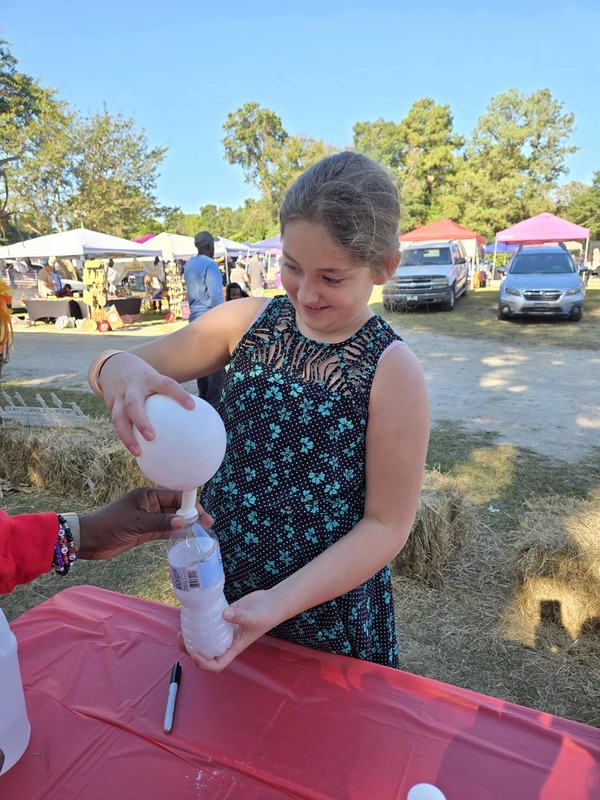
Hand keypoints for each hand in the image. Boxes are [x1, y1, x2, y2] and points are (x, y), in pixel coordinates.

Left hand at [78, 488, 212, 559]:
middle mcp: (150, 504)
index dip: (190, 504)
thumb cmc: (109, 525)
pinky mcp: (145, 531)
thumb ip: (160, 523)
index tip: (202, 513)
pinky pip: (164, 530)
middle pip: (176, 508)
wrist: (89, 540)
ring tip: (201, 531)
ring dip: (185, 524)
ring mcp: (148, 518)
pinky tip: (186, 537)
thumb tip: (183, 522)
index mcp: (147, 495)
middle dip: (191, 514)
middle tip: (207, 524)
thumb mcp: (136, 523)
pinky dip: (175, 533)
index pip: (174, 496)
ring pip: (172, 520)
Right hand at [98, 352, 194, 454]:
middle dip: (141, 421)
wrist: (115, 364)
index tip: (191, 406)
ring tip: (138, 452)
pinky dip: (125, 436)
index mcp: (149, 378)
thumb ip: (169, 394)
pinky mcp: (110, 405)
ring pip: (118, 418)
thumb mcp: (156, 379)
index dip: (178, 394)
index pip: (166, 384)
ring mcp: (118, 396)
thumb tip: (193, 416)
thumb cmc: (145, 378)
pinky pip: (117, 423)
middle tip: (151, 438)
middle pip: (132, 404)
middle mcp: (132, 387)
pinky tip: (134, 449)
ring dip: (127, 436)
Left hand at [177, 589, 281, 673]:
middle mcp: (226, 642)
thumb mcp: (254, 617)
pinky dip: (198, 624)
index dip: (204, 664)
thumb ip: (240, 616)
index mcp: (233, 648)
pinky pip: (208, 624)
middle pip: (205, 654)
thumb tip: (224, 614)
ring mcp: (223, 630)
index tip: (194, 654)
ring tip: (182, 630)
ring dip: (192, 639)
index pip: (217, 665)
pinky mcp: (223, 617)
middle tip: (181, 638)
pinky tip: (192, 615)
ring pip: (204, 640)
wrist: (271, 602)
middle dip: (190, 650)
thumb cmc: (266, 615)